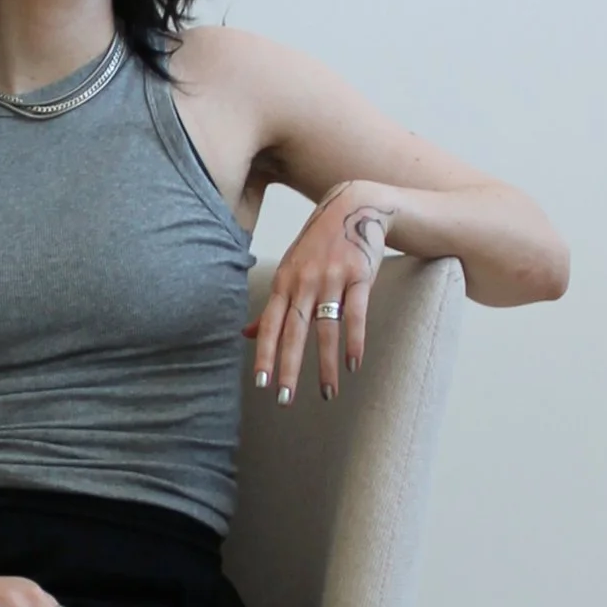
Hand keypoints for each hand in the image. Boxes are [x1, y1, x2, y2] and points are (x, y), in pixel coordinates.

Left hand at [250, 183, 392, 403]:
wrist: (354, 207)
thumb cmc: (319, 245)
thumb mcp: (291, 270)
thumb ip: (272, 306)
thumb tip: (245, 334)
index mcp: (285, 283)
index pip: (271, 325)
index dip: (265, 355)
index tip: (262, 385)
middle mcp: (305, 282)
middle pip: (295, 332)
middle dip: (289, 368)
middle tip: (285, 400)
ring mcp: (332, 278)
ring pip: (327, 328)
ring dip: (327, 364)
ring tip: (327, 393)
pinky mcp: (360, 275)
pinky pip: (357, 314)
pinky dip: (354, 341)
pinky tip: (353, 364)